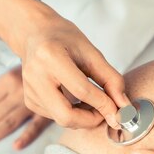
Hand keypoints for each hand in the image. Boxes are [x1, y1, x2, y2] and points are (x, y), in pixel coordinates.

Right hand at [0, 0, 129, 128]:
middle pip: (66, 115)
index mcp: (51, 57)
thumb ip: (111, 79)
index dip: (104, 104)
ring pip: (62, 120)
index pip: (82, 91)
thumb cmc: (64, 39)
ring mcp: (30, 91)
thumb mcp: (92, 52)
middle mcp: (35, 76)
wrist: (35, 33)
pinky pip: (56, 117)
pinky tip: (78, 100)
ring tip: (93, 102)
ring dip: (84, 118)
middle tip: (106, 112)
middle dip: (91, 120)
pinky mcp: (29, 100)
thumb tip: (123, 106)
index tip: (120, 111)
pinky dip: (72, 114)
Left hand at [0, 67, 51, 153]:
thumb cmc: (33, 73)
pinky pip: (38, 124)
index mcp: (6, 82)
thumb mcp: (13, 77)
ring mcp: (34, 101)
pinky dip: (28, 135)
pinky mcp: (50, 110)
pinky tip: (16, 146)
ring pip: (9, 121)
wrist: (62, 61)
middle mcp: (18, 91)